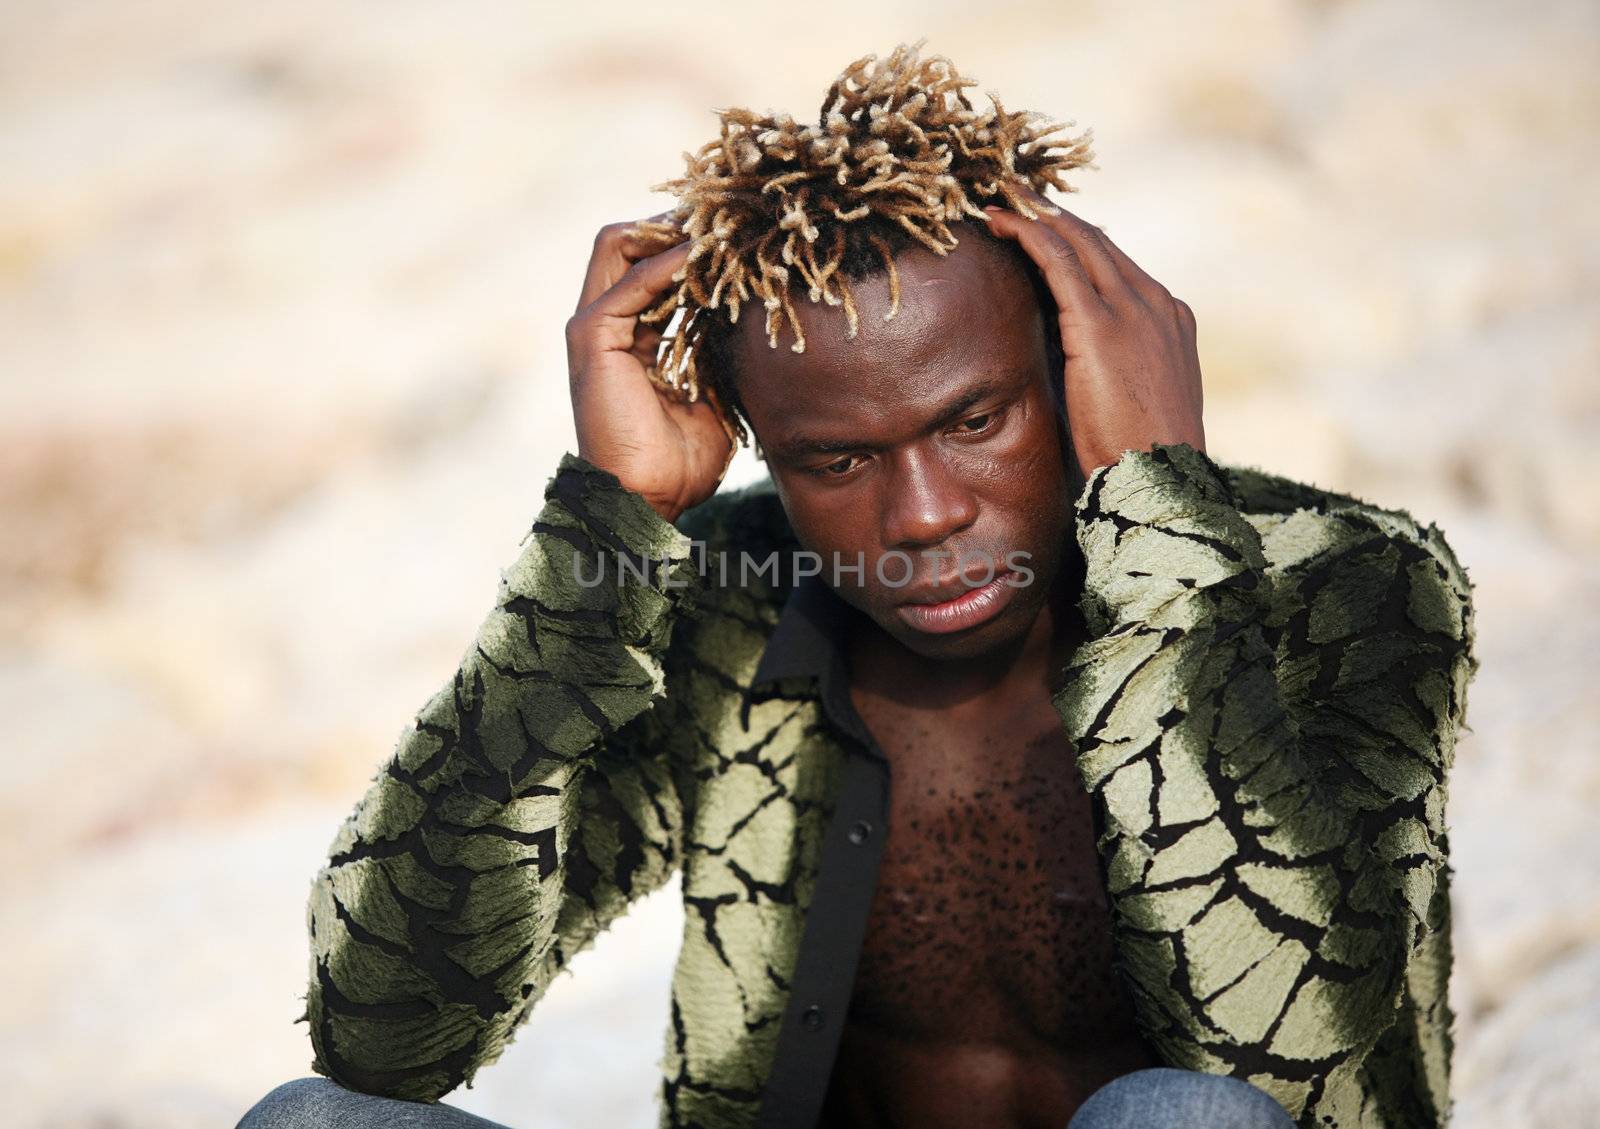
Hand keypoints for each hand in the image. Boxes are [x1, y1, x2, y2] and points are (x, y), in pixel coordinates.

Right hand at [566, 218, 735, 522]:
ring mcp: (595, 327)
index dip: (690, 242)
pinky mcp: (593, 337)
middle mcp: (608, 322)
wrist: (647, 500)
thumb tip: (756, 323)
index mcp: (633, 334)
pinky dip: (666, 262)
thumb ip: (720, 355)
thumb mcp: (712, 396)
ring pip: (619, 243)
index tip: (736, 232)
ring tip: (715, 225)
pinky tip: (701, 255)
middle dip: (674, 221)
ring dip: (668, 229)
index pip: (653, 264)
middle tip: (723, 216)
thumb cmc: (680, 462)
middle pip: (629, 241)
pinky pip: (630, 282)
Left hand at [982, 187, 1204, 480]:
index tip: (1043, 223)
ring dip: (1035, 213)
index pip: (1116, 264)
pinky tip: (999, 221)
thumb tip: (1069, 366)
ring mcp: (1132, 309)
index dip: (1076, 239)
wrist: (1160, 481)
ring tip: (999, 195)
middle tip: (1013, 191)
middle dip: (1053, 214)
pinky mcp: (1100, 324)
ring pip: (1077, 240)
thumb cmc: (1140, 458)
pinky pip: (1058, 262)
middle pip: (1097, 241)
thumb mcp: (1133, 400)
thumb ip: (1111, 368)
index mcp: (1170, 319)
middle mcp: (1156, 302)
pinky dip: (1028, 234)